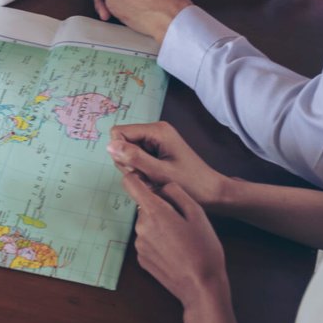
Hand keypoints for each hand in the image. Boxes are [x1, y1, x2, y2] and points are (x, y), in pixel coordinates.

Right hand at [108, 121, 230, 212]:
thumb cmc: (190, 183)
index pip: (119, 132)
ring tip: (153, 179)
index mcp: (157, 130)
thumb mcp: (159, 173)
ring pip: (128, 152)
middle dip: (128, 162)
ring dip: (135, 168)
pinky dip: (141, 171)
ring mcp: (156, 141)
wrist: (212, 192)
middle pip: (123, 142)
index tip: (135, 168)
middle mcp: (155, 131)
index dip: (120, 152)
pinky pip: (138, 158)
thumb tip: (110, 146)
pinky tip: (154, 180)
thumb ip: (134, 158)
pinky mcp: (157, 151)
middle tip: (147, 177)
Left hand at [121, 171, 229, 311]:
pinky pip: (148, 240)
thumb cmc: (204, 249)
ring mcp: (139, 245)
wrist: (201, 287)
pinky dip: (158, 241)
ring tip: (181, 238)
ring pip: (147, 223)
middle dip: (159, 207)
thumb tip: (163, 185)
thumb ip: (176, 192)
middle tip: (182, 220)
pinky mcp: (141, 260)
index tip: (148, 179)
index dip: (137, 177)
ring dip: (159, 225)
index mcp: (154, 212)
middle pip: (144, 205)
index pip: (130, 183)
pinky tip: (175, 251)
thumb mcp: (198, 213)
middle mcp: (141, 227)